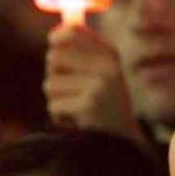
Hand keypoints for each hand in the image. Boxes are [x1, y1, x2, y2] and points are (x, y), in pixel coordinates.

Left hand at [42, 24, 143, 142]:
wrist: (123, 144)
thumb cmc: (105, 106)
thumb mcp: (99, 74)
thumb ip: (79, 52)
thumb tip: (54, 32)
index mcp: (111, 55)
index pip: (72, 31)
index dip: (56, 38)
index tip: (52, 44)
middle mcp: (108, 66)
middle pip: (54, 57)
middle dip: (55, 76)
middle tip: (71, 92)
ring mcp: (100, 86)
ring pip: (50, 84)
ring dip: (57, 100)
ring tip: (76, 109)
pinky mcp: (88, 106)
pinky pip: (54, 105)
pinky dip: (59, 117)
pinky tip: (77, 122)